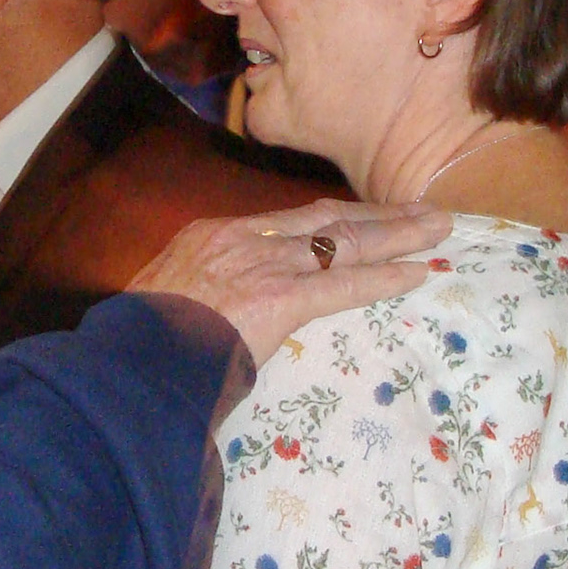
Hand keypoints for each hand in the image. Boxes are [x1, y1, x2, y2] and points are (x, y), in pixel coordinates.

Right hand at [131, 199, 452, 365]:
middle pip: (325, 220)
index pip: (286, 222)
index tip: (363, 217)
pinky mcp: (279, 298)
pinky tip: (418, 272)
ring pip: (343, 241)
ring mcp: (262, 265)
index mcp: (212, 236)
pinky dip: (384, 277)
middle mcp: (243, 240)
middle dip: (377, 216)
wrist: (130, 357)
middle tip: (422, 211)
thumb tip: (208, 314)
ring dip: (396, 234)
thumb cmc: (138, 342)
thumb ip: (196, 296)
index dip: (333, 219)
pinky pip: (343, 284)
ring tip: (437, 228)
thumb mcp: (161, 299)